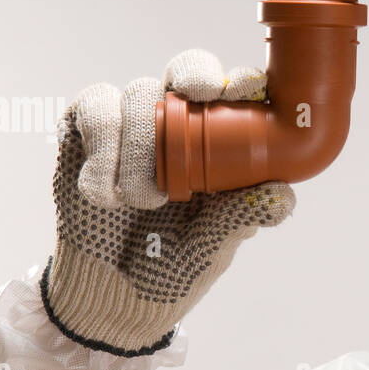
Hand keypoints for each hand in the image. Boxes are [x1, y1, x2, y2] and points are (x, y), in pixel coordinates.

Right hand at [41, 49, 295, 355]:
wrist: (110, 300)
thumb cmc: (170, 270)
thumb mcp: (213, 247)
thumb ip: (241, 216)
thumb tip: (284, 196)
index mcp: (219, 146)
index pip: (235, 93)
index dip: (239, 80)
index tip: (240, 90)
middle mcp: (177, 125)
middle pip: (187, 69)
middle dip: (194, 73)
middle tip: (197, 94)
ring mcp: (130, 125)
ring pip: (139, 93)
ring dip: (141, 146)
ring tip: (141, 200)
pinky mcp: (84, 133)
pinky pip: (95, 110)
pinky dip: (103, 150)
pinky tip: (104, 193)